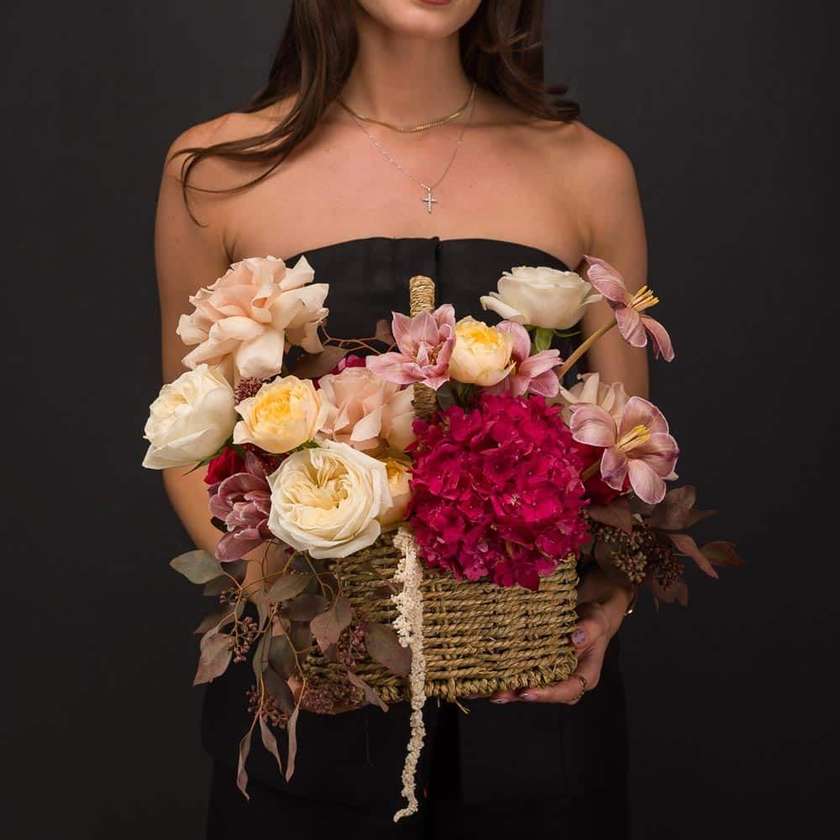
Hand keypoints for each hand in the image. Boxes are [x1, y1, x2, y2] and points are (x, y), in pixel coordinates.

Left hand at [489, 568, 634, 704]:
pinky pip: (524, 673)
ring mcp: (553, 674)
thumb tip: (575, 639)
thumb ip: (589, 629)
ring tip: (486, 691)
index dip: (547, 694)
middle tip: (497, 695)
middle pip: (543, 693)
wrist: (589, 613)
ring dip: (509, 689)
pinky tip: (488, 676)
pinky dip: (507, 675)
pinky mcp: (540, 665)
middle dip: (519, 695)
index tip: (527, 693)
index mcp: (585, 676)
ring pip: (530, 686)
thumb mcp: (597, 620)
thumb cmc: (596, 618)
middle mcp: (567, 680)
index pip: (567, 691)